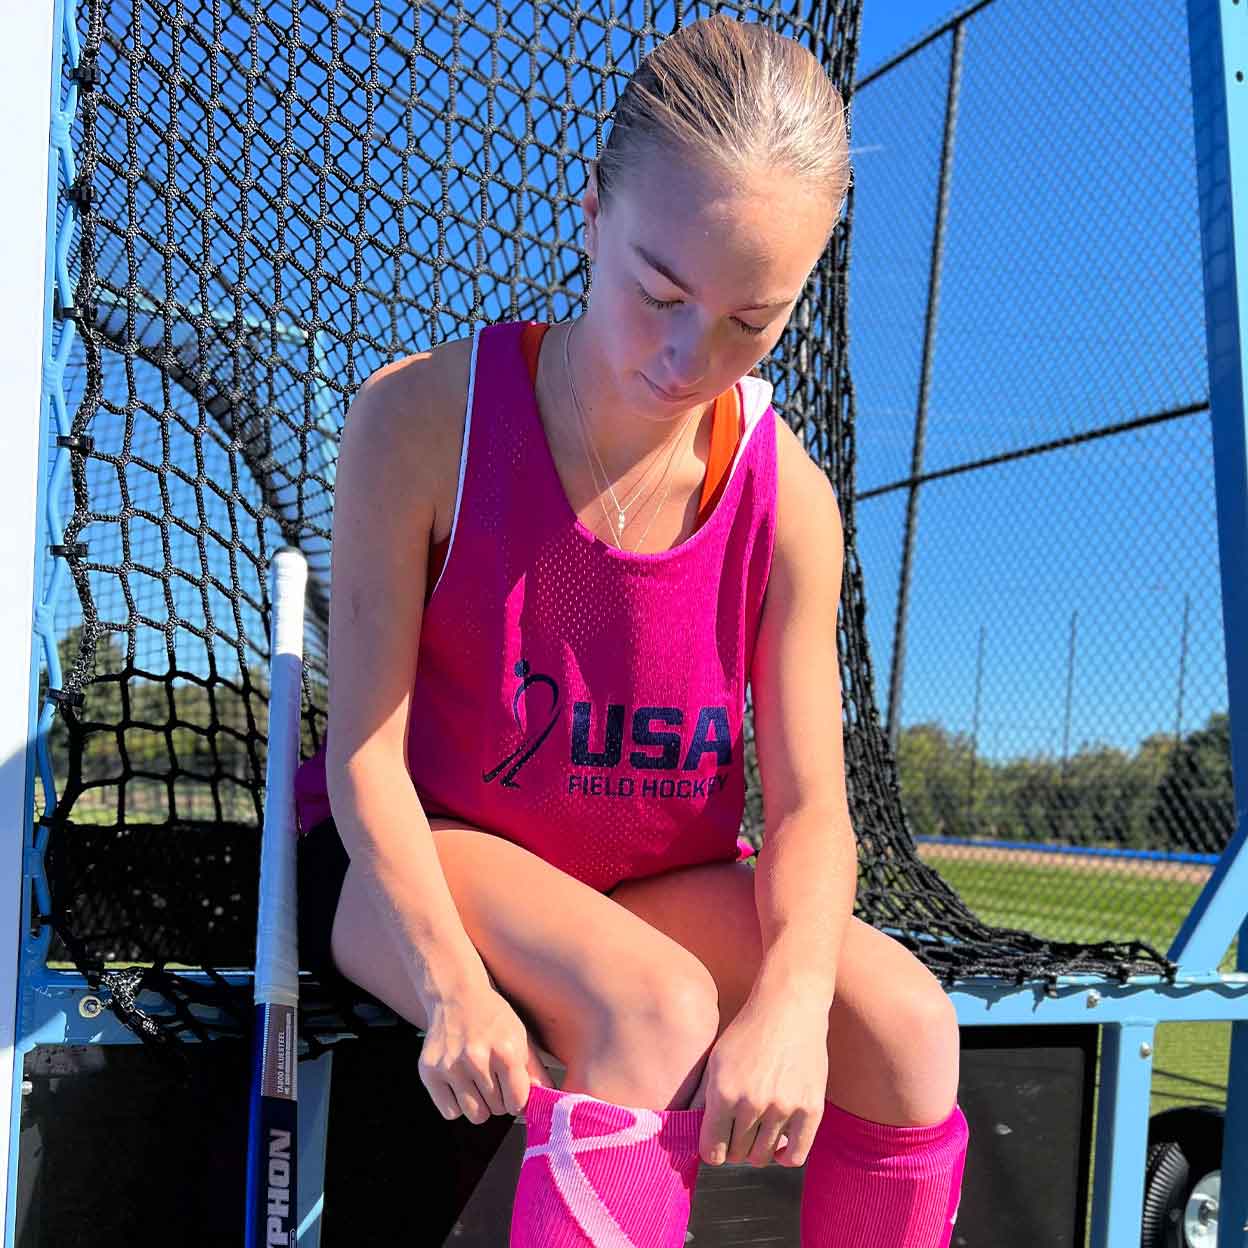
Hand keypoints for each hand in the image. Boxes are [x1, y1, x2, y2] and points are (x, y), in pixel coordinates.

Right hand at [419, 977, 554, 1123]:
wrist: (456, 995)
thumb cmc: (492, 1017)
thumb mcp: (521, 1037)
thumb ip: (535, 1072)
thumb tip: (548, 1103)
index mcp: (505, 1051)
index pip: (517, 1103)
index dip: (517, 1099)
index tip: (513, 1089)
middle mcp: (476, 1060)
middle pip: (496, 1110)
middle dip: (498, 1099)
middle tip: (493, 1077)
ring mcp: (450, 1066)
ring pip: (474, 1115)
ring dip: (479, 1105)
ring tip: (477, 1081)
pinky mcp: (429, 1072)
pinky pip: (450, 1112)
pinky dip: (456, 1104)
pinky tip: (460, 1083)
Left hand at [688, 997, 827, 1168]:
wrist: (788, 1006)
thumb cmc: (748, 1031)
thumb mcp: (716, 1059)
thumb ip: (702, 1097)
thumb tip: (687, 1129)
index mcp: (724, 1092)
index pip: (712, 1149)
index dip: (712, 1152)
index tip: (716, 1146)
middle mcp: (752, 1103)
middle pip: (737, 1154)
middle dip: (734, 1148)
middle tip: (738, 1134)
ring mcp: (783, 1108)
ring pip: (763, 1156)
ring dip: (757, 1151)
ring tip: (757, 1134)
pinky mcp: (810, 1109)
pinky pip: (795, 1155)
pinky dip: (784, 1157)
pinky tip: (779, 1147)